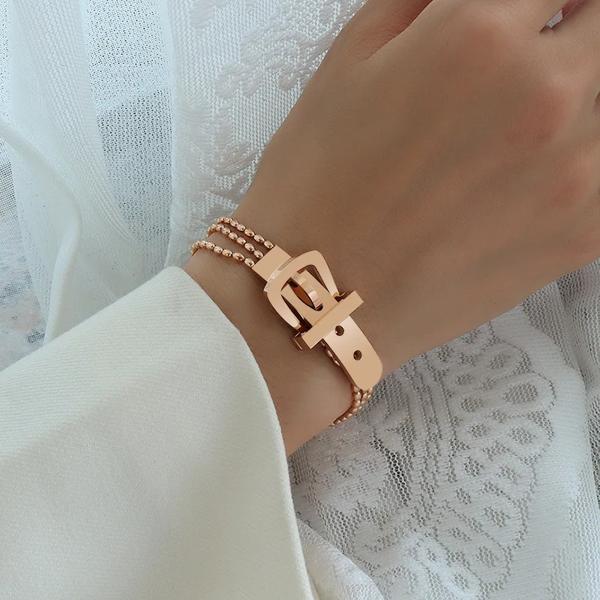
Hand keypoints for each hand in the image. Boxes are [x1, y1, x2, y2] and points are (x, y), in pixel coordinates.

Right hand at [188, 0, 599, 450]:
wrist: (317, 294)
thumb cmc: (315, 186)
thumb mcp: (349, 63)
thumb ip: (424, 0)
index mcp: (476, 36)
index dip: (535, 3)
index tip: (525, 18)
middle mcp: (541, 93)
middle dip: (572, 31)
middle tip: (528, 65)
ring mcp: (575, 169)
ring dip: (579, 98)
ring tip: (522, 129)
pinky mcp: (582, 233)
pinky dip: (586, 161)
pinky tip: (540, 172)